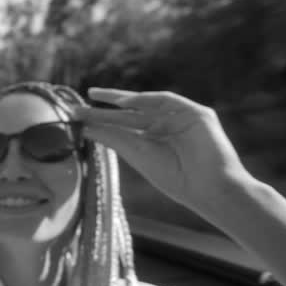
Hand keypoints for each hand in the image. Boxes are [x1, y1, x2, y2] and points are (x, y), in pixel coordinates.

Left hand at [73, 88, 251, 212]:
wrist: (209, 189)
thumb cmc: (175, 179)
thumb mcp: (138, 155)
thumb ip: (114, 139)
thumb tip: (85, 128)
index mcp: (154, 141)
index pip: (124, 127)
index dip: (101, 121)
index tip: (76, 118)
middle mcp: (167, 127)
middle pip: (131, 113)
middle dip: (106, 108)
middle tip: (78, 105)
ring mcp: (182, 118)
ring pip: (146, 104)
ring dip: (121, 98)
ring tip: (95, 96)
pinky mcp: (197, 113)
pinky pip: (167, 100)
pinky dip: (146, 99)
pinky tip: (123, 101)